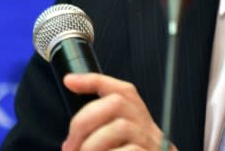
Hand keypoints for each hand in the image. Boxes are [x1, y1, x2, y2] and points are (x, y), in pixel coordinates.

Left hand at [61, 73, 175, 150]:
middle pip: (117, 103)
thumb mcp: (115, 149)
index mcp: (139, 124)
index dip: (94, 81)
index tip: (70, 82)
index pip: (122, 90)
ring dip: (92, 144)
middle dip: (84, 120)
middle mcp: (149, 130)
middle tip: (70, 146)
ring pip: (121, 127)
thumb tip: (72, 138)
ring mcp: (154, 144)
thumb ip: (102, 138)